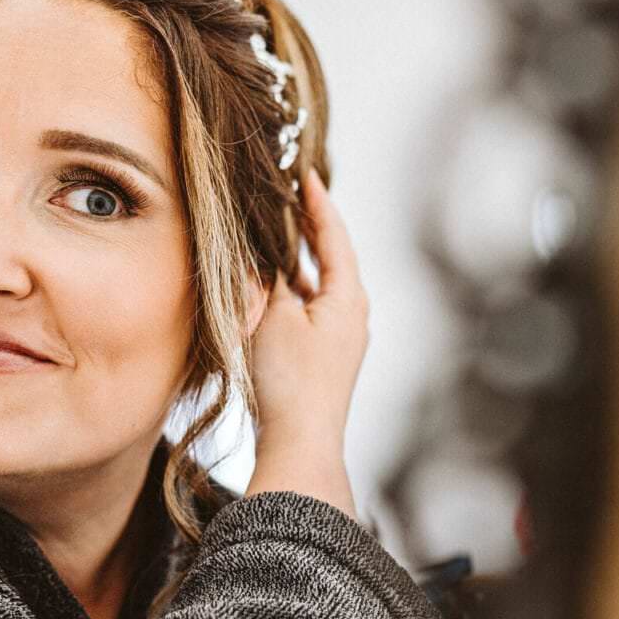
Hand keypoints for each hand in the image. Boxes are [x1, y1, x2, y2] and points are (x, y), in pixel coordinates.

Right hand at [244, 168, 369, 516]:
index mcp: (348, 296)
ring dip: (295, 262)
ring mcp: (340, 338)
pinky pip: (307, 311)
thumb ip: (270, 280)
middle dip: (308, 229)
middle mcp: (352, 314)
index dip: (318, 203)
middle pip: (330, 259)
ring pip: (316, 286)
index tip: (305, 175)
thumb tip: (266, 256)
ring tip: (274, 233)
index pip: (334, 236)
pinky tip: (270, 287)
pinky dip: (290, 292)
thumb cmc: (291, 381)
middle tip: (289, 197)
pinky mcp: (323, 358)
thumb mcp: (274, 317)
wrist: (300, 443)